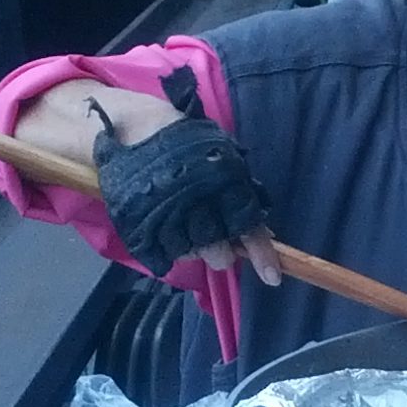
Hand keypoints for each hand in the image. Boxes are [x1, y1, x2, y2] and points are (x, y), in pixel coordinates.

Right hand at [91, 67, 280, 284]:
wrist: (133, 129)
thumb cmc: (185, 141)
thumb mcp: (222, 154)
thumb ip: (240, 188)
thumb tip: (264, 226)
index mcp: (223, 184)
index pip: (248, 227)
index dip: (262, 253)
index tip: (272, 278)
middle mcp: (196, 205)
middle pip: (218, 251)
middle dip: (222, 253)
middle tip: (215, 237)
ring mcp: (166, 219)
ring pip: (191, 254)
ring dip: (194, 247)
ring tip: (186, 225)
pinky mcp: (140, 227)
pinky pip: (162, 254)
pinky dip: (168, 248)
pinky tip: (167, 230)